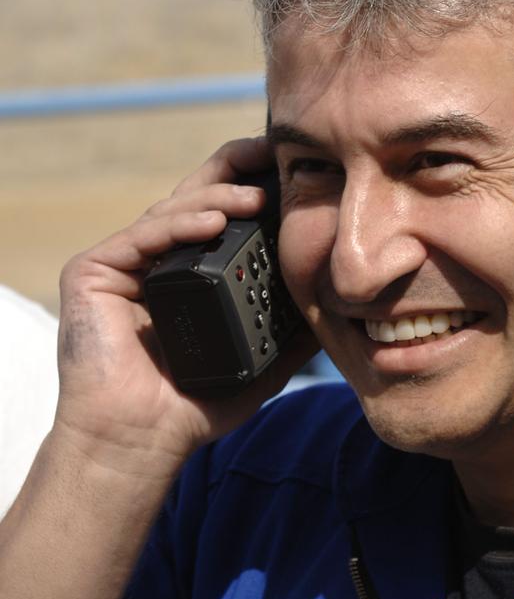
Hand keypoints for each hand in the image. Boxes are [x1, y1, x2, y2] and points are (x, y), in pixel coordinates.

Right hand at [52, 137, 317, 483]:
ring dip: (216, 200)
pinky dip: (178, 225)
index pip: (221, 219)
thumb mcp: (259, 363)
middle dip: (235, 173)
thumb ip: (293, 335)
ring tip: (255, 197)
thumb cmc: (193, 408)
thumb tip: (336, 307)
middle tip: (272, 155)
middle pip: (195, 200)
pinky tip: (214, 223)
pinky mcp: (92, 271)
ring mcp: (123, 263)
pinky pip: (141, 236)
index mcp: (189, 275)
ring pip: (172, 212)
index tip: (291, 174)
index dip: (252, 190)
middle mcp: (155, 261)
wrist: (140, 443)